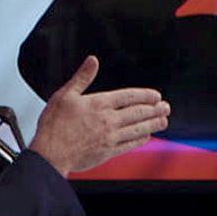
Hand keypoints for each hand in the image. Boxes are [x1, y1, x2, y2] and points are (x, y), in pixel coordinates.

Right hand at [28, 56, 170, 176]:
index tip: (156, 95)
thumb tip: (92, 61)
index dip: (145, 95)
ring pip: (138, 129)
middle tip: (166, 107)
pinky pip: (130, 145)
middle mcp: (108, 120)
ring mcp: (110, 137)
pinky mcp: (108, 152)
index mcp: (99, 104)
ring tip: (163, 120)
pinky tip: (146, 137)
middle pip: (138, 112)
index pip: (129, 96)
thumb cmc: (54, 126)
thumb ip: (82, 77)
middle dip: (155, 109)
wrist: (50, 154)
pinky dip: (140, 140)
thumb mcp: (64, 95)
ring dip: (153, 124)